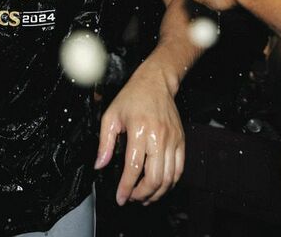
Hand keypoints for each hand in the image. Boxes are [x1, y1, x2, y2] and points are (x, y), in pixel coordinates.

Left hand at [95, 62, 184, 205]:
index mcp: (140, 130)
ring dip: (157, 193)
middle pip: (154, 177)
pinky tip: (160, 186)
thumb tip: (99, 165)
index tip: (120, 198)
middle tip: (131, 198)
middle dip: (142, 194)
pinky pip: (179, 169)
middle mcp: (158, 136)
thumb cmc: (133, 97)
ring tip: (144, 197)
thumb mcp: (111, 116)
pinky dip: (170, 183)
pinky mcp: (181, 141)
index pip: (134, 167)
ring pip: (169, 177)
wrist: (156, 82)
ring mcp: (172, 140)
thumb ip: (104, 143)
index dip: (126, 187)